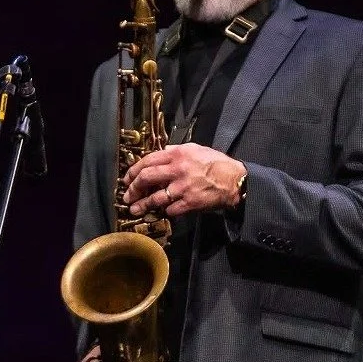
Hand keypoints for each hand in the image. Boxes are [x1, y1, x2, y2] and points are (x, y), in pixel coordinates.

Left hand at [122, 143, 245, 215]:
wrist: (234, 180)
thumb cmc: (215, 163)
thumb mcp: (195, 149)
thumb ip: (176, 150)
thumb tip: (161, 150)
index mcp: (177, 155)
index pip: (148, 160)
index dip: (134, 170)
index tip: (128, 178)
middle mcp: (177, 170)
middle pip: (147, 178)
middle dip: (133, 187)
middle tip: (128, 194)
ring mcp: (182, 188)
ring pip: (155, 198)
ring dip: (142, 204)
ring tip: (134, 209)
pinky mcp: (190, 203)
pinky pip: (171, 209)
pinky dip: (164, 211)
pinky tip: (161, 212)